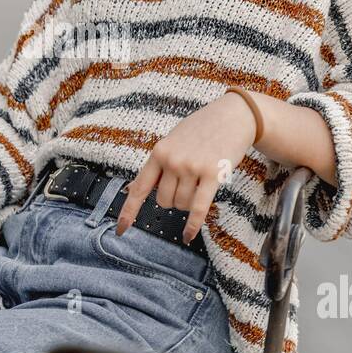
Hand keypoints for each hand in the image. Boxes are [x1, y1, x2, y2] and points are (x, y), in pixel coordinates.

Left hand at [114, 92, 258, 243]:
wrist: (232, 117)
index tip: (120, 229)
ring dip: (187, 203)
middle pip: (163, 200)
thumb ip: (158, 165)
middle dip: (172, 200)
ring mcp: (192, 168)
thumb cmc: (201, 129)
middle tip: (185, 186)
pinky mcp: (212, 174)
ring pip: (181, 204)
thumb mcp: (173, 141)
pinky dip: (192, 225)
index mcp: (159, 152)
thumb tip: (135, 189)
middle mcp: (172, 161)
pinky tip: (188, 235)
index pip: (139, 188)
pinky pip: (198, 208)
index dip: (128, 211)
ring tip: (198, 185)